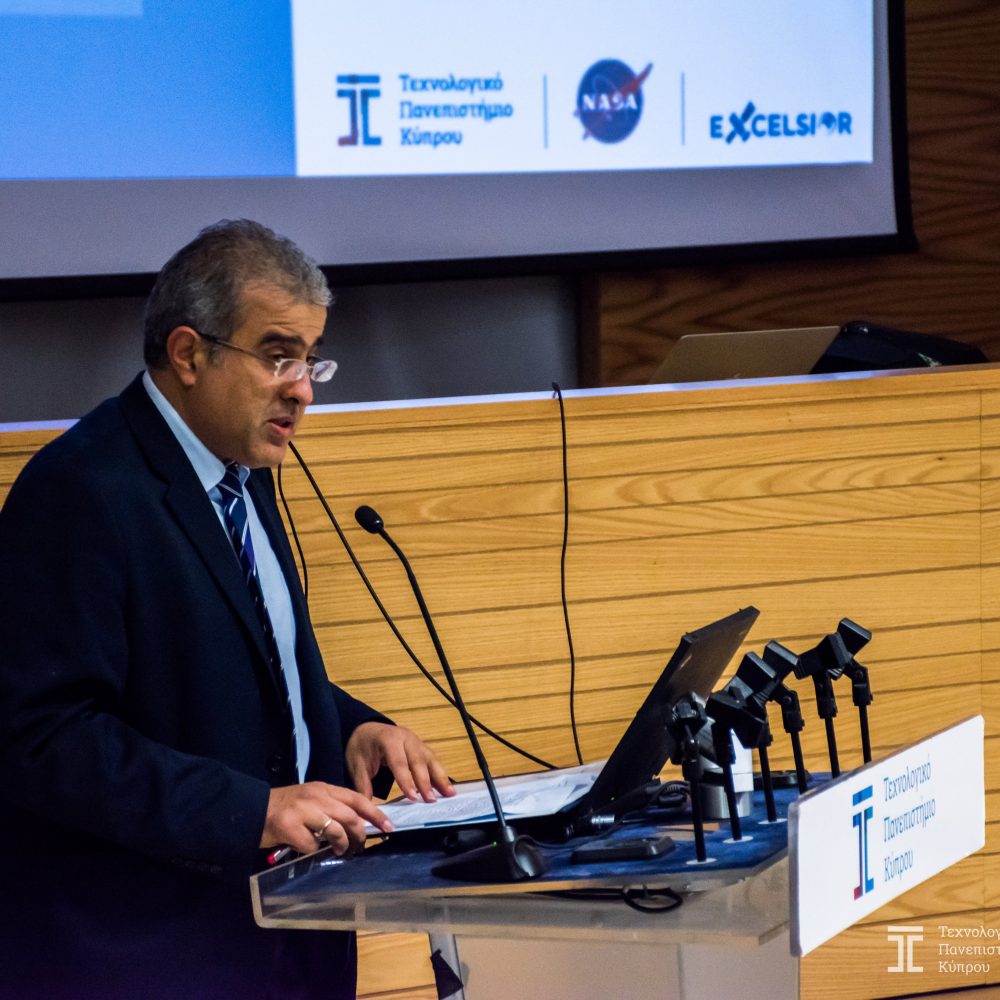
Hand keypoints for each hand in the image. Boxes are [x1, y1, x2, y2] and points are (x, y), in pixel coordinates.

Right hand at [258, 782, 393, 855]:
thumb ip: (331, 806)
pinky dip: (316, 851)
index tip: (388, 826)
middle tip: (361, 847)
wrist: (251, 809)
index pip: (357, 798)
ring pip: (336, 830)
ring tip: (341, 852)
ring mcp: (302, 810)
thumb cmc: (285, 807)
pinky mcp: (290, 827)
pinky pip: (312, 844)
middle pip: (350, 816)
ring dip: (342, 845)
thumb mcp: (311, 799)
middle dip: (361, 834)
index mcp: (324, 788)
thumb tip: (356, 824)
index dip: (375, 813)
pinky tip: (311, 851)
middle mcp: (316, 796)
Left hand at [346, 722, 454, 802]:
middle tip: (431, 800)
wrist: (365, 729)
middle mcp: (405, 738)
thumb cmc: (361, 747)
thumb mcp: (357, 766)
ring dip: (440, 777)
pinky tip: (445, 787)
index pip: (399, 762)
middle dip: (426, 781)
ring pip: (430, 759)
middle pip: (418, 760)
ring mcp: (416, 741)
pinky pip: (432, 760)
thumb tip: (367, 812)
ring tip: (449, 793)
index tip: (412, 797)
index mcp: (388, 740)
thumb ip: (363, 788)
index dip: (406, 780)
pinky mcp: (421, 746)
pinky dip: (439, 773)